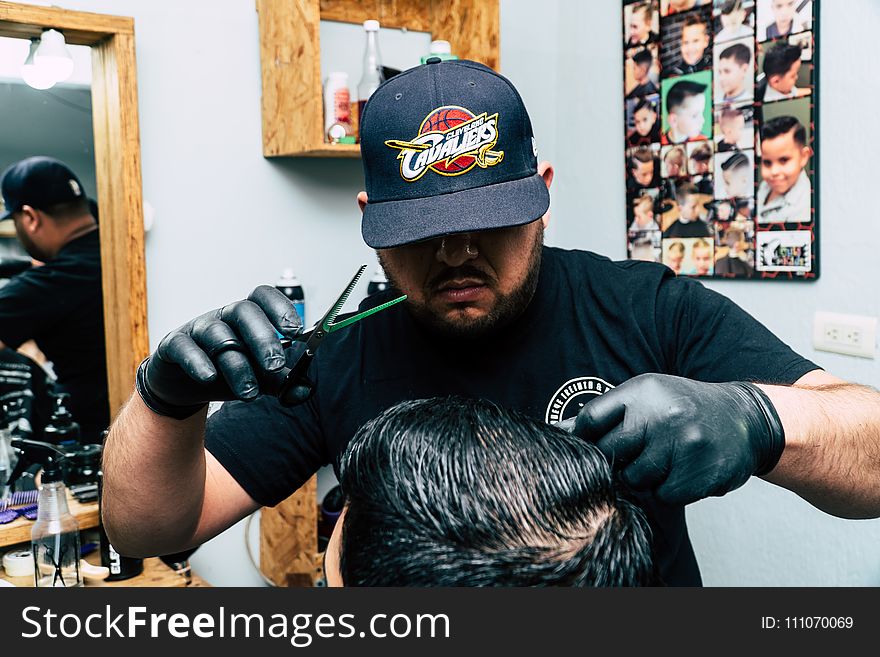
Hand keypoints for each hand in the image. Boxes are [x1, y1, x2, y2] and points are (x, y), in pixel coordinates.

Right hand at [135, 286, 304, 419]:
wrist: (184, 384)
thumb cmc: (226, 371)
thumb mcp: (257, 376)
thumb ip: (281, 381)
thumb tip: (305, 390)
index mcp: (247, 317)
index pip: (263, 297)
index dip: (280, 308)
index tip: (296, 331)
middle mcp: (223, 317)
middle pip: (244, 312)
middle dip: (263, 338)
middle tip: (275, 365)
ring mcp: (198, 328)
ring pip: (219, 337)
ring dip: (237, 365)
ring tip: (249, 392)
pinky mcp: (174, 345)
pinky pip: (185, 347)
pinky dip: (198, 362)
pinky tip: (209, 377)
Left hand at [566, 373, 784, 505]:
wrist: (743, 417)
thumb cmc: (683, 407)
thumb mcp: (646, 395)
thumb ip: (606, 413)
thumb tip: (557, 430)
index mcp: (642, 390)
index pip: (590, 420)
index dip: (583, 438)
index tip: (586, 447)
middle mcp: (661, 415)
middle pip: (609, 453)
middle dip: (617, 459)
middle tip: (637, 453)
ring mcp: (682, 445)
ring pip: (636, 479)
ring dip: (646, 476)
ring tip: (667, 458)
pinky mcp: (699, 473)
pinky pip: (664, 495)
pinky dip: (670, 489)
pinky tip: (684, 470)